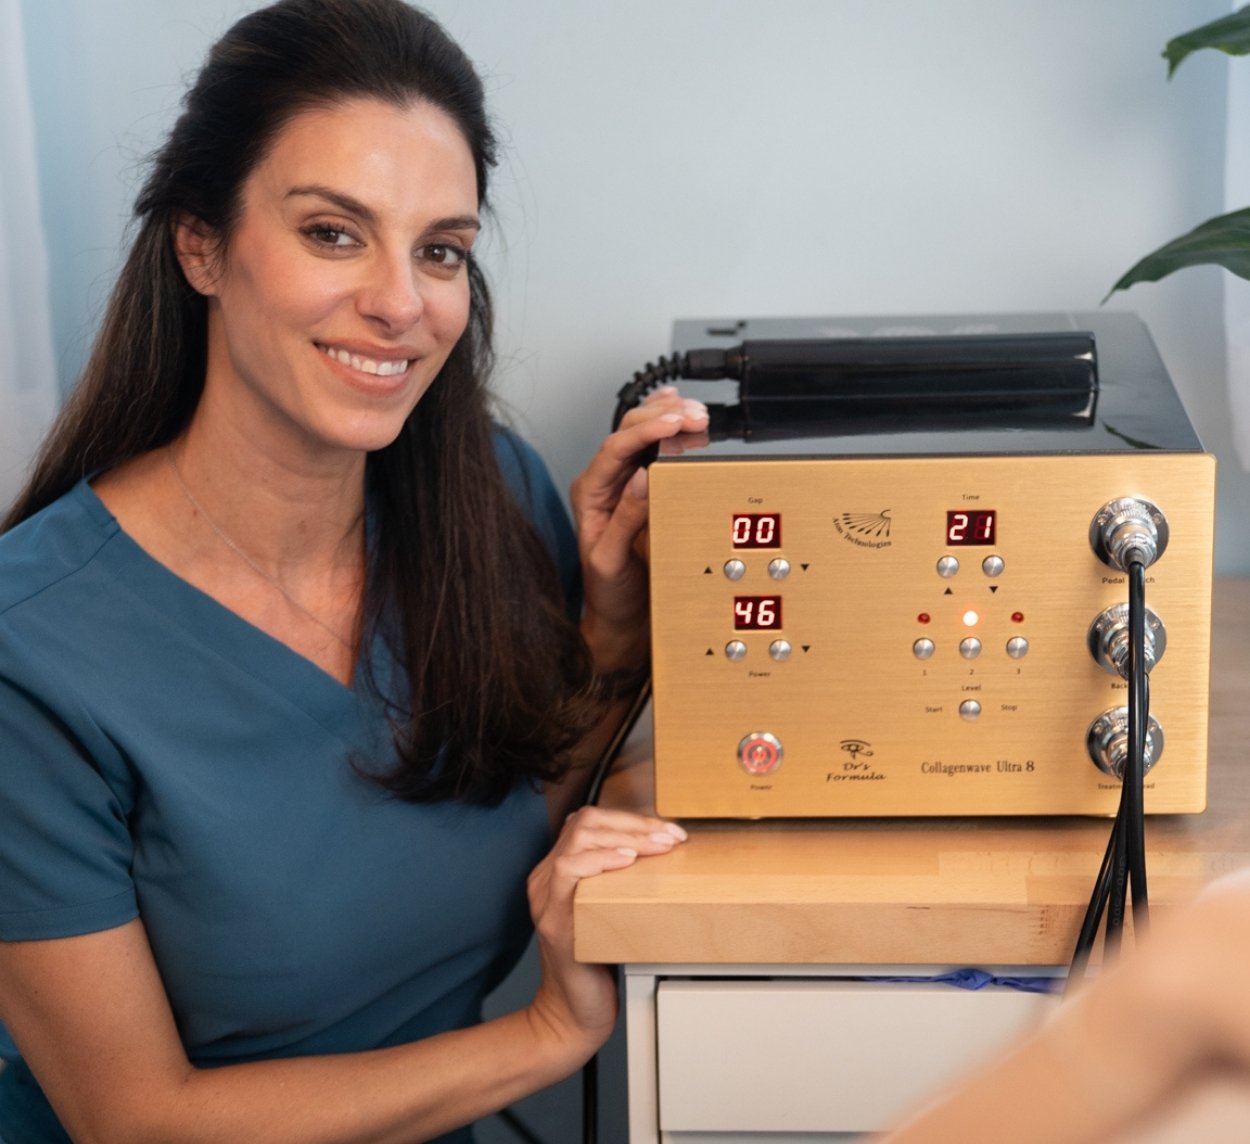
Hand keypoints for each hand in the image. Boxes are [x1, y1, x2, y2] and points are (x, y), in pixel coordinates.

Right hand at [526, 807, 687, 1056]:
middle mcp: (547, 878)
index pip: (590, 821)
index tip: (668, 830)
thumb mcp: (612, 911)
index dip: (631, 818)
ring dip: (625, 837)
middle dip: (634, 823)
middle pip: (586, 822)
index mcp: (560, 870)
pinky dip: (600, 860)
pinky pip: (568, 871)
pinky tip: (626, 862)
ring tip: (658, 846)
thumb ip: (623, 881)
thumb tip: (666, 852)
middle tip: (671, 837)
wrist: (573, 1015)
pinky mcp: (554, 920)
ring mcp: (547, 897)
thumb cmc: (599, 963)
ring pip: (578, 839)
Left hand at [570, 388, 708, 671]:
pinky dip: (669, 427)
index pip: (615, 448)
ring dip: (669, 418)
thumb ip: (625, 519)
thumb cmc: (609, 592)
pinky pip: (654, 448)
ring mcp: (623, 482)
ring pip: (642, 434)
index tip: (674, 422)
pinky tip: (677, 409)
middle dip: (663, 417)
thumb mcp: (612, 560)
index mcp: (590, 494)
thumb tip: (643, 476)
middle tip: (695, 416)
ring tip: (696, 413)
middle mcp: (604, 482)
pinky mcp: (642, 487)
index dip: (646, 430)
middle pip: (629, 432)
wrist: (619, 614)